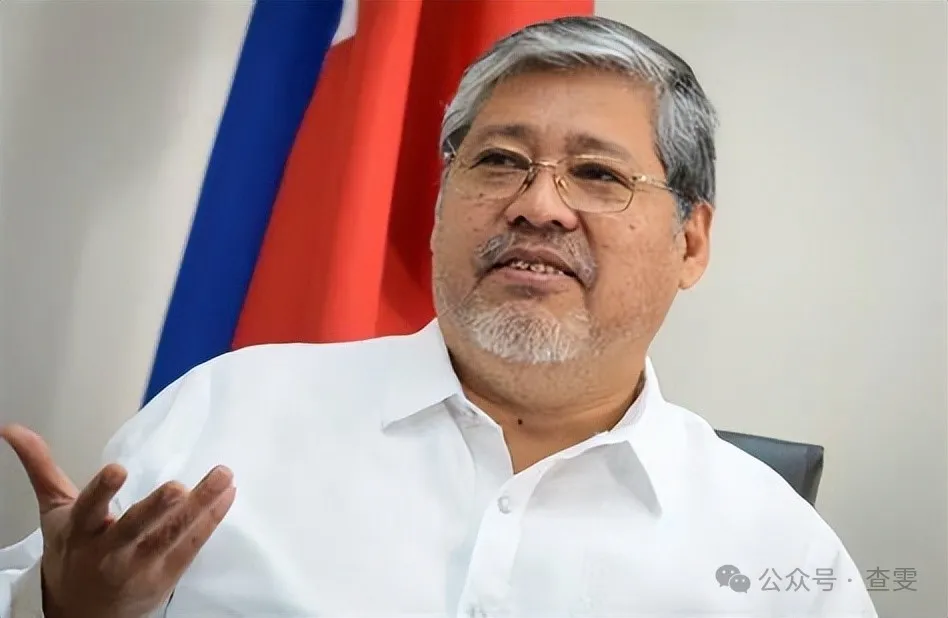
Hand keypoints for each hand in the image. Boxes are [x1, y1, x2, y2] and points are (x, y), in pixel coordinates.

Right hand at [1, 424, 235, 617]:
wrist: (81, 614)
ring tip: (223, 477)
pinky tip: (227, 495)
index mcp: (79, 531)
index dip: (102, 491)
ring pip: (170, 536)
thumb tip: (12, 428)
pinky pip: (190, 547)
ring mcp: (139, 567)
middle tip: (178, 486)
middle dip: (157, 508)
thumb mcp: (55, 511)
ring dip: (199, 506)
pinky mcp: (164, 577)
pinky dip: (210, 520)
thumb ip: (41, 467)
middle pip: (135, 528)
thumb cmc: (73, 553)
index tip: (117, 469)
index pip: (88, 509)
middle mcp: (108, 552)